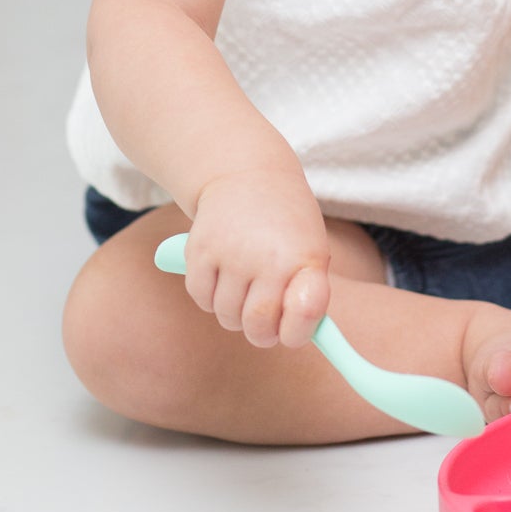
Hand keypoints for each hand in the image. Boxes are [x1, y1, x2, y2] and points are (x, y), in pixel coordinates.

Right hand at [182, 168, 330, 348]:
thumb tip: (292, 338)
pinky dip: (211, 296)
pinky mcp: (199, 250)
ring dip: (235, 311)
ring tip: (246, 282)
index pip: (305, 314)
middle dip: (262, 332)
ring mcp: (231, 253)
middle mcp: (269, 257)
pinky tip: (224, 273)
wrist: (247, 173)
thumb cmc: (286, 224)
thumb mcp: (311, 250)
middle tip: (265, 316)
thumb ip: (307, 295)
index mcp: (306, 258)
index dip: (298, 331)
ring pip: (227, 317)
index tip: (293, 328)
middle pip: (258, 328)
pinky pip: (202, 299)